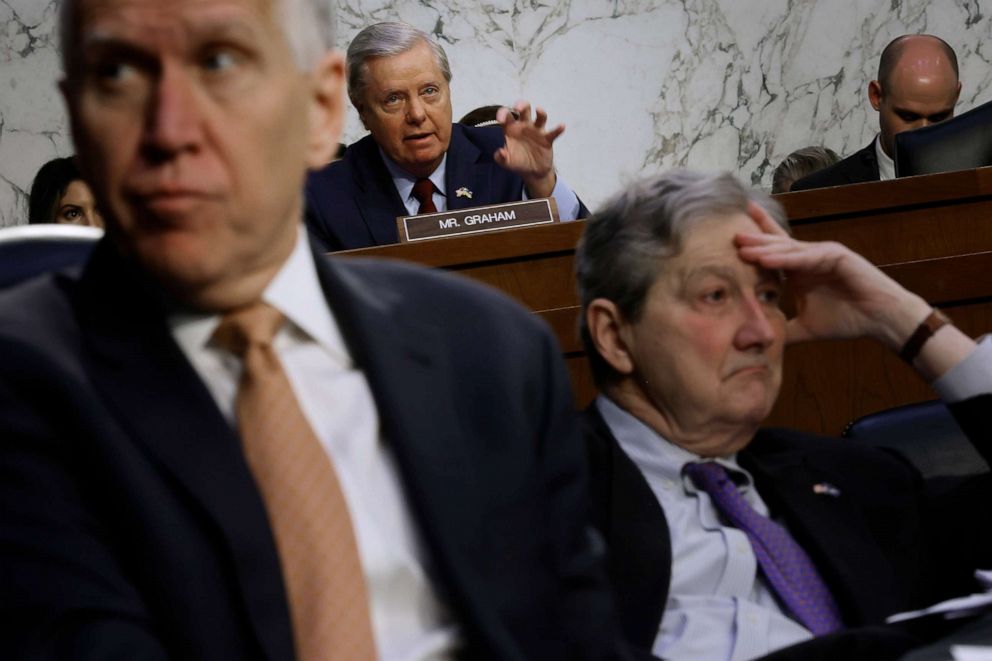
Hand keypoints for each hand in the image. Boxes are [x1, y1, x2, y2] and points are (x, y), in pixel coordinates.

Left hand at [493, 100, 564, 198]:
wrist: (532, 172)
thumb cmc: (517, 162)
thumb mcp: (507, 162)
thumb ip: (501, 158)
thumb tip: (500, 152)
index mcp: (511, 128)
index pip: (506, 116)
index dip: (503, 114)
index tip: (501, 119)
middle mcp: (524, 126)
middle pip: (524, 110)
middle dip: (521, 105)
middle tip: (518, 108)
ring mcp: (537, 131)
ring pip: (540, 118)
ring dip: (540, 113)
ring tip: (539, 110)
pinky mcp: (547, 139)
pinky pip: (553, 132)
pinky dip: (558, 129)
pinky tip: (561, 126)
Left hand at [736, 202, 929, 349]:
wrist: (880, 320)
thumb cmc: (847, 319)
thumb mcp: (805, 327)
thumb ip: (784, 329)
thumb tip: (760, 341)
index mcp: (799, 271)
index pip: (772, 254)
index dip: (755, 244)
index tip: (731, 238)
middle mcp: (808, 259)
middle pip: (775, 246)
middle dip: (753, 241)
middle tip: (730, 235)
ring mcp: (822, 254)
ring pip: (788, 250)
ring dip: (764, 248)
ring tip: (741, 246)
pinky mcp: (837, 256)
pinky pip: (806, 257)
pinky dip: (786, 258)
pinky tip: (767, 259)